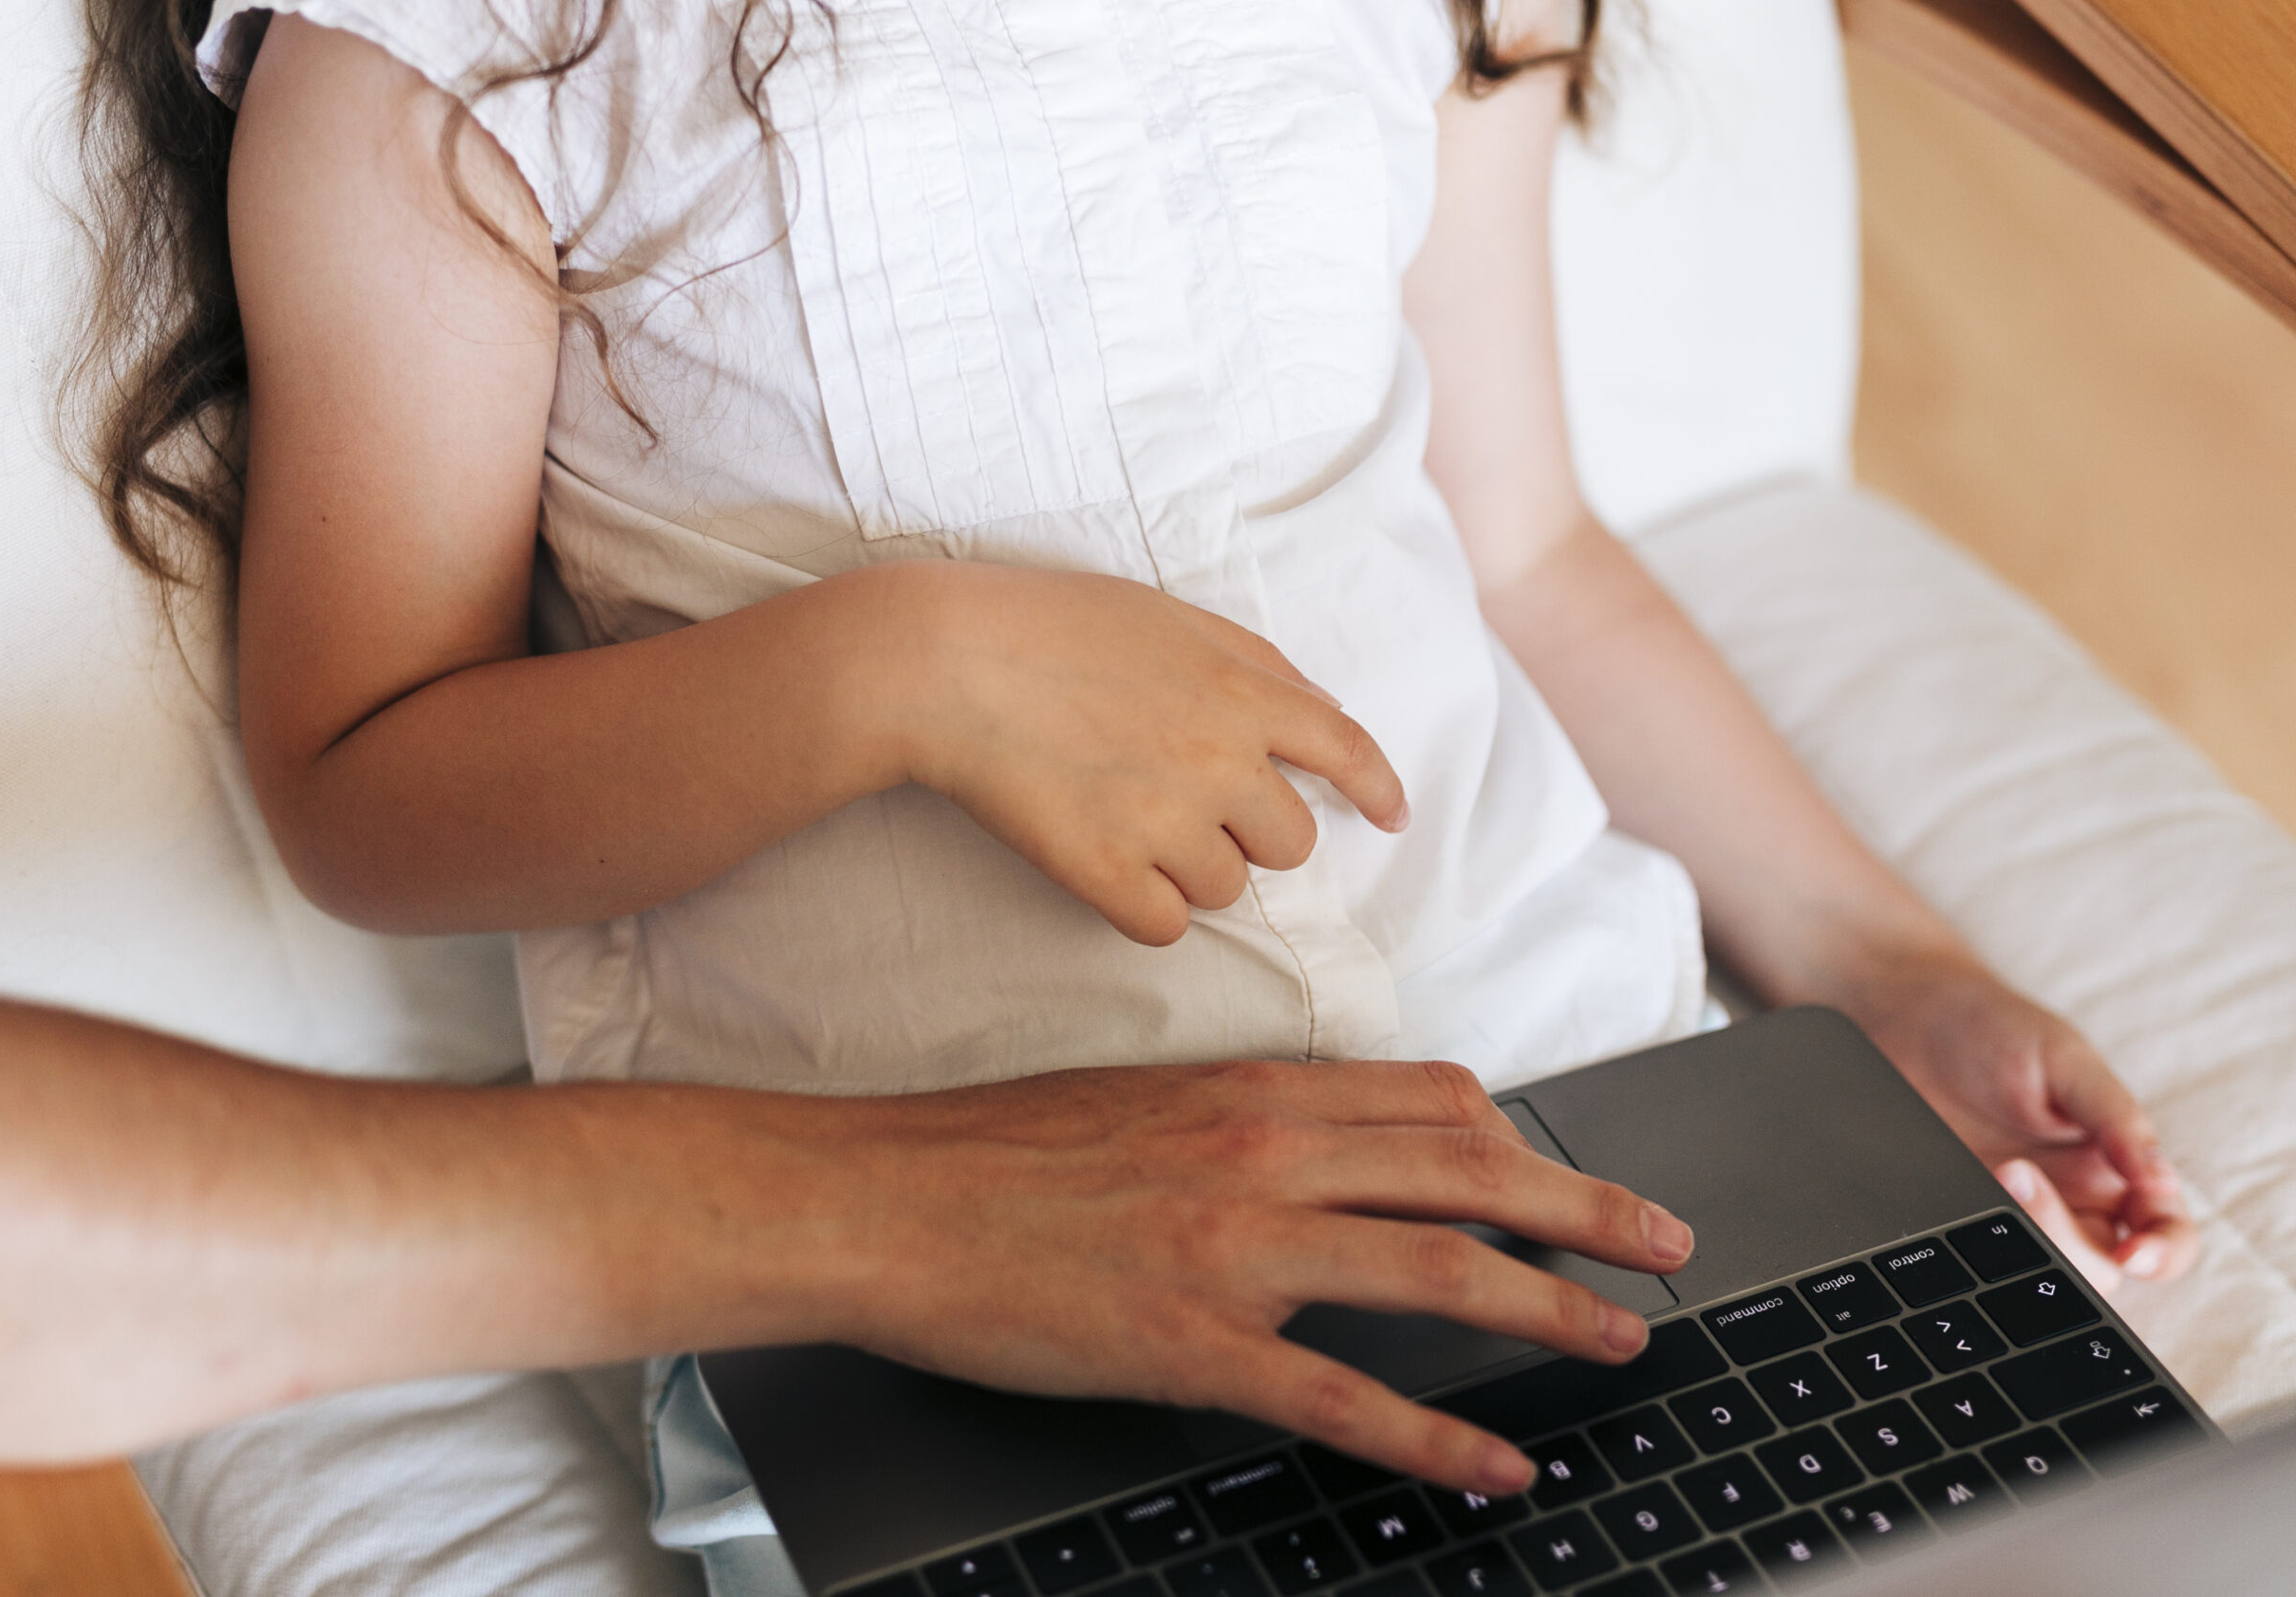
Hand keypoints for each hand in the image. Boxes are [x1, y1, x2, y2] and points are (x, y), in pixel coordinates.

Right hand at [810, 1058, 1694, 1496]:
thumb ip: (1240, 1116)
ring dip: (1549, 1306)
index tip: (1567, 1168)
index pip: (1427, 1101)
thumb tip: (1319, 1138)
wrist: (890, 1201)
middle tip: (1666, 1241)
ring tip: (1620, 1336)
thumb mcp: (1135, 1099)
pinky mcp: (1195, 1342)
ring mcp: (1236, 1249)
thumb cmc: (996, 1154)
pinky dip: (1436, 1435)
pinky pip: (1343, 1395)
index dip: (1519, 1137)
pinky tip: (1494, 1465)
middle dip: (1584, 1207)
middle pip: (1466, 1170)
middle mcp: (1263, 1155)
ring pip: (1435, 1267)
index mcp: (1247, 1091)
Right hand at [876, 562, 1409, 944]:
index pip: (1347, 751)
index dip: (1378, 790)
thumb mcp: (1167, 615)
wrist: (946, 661)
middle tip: (1188, 806)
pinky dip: (1143, 909)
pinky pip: (1165, 927)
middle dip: (1252, 833)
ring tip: (1125, 819)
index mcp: (1243, 692)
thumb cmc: (1049, 624)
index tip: (1391, 818)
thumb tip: (1315, 709)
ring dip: (1190, 869)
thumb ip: (1251, 662)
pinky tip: (1107, 870)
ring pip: (1225, 890)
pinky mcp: (1105, 872)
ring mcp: (1164, 822)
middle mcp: (1220, 763)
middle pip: (1290, 843)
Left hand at [1832, 945, 2197, 1292]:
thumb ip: (2117, 1120)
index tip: (2136, 1254)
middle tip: (2019, 1172)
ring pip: (2041, 1270)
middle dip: (2069, 1240)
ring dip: (2026, 1237)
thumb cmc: (1996, 1028)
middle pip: (2101, 1266)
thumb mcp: (2066, 1062)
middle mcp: (2073, 1198)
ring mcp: (2015, 1211)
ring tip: (1995, 1171)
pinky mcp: (1963, 1212)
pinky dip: (1977, 1246)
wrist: (1905, 1016)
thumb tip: (2161, 1182)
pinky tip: (1963, 1209)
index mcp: (2118, 1165)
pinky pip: (1979, 1254)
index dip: (2163, 1254)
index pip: (2165, 1231)